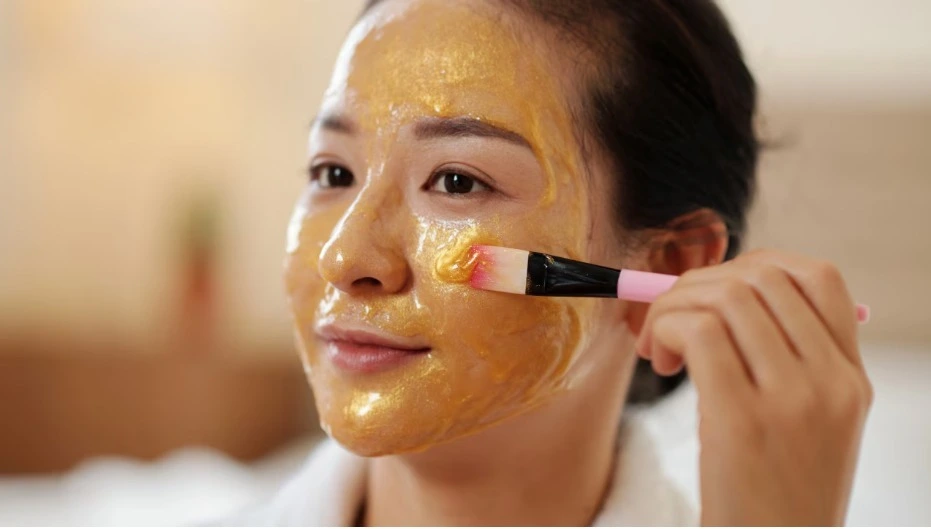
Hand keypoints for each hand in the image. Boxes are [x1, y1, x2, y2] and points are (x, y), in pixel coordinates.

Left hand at [635, 249, 872, 525]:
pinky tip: (661, 361)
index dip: (754, 265)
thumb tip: (723, 296)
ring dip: (673, 307)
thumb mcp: (809, 425)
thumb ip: (787, 362)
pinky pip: (699, 331)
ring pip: (726, 295)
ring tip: (660, 348)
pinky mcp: (742, 421)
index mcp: (849, 378)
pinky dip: (666, 329)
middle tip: (671, 321)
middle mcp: (830, 382)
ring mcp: (793, 400)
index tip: (715, 292)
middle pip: (761, 277)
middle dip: (699, 283)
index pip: (818, 277)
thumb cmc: (776, 496)